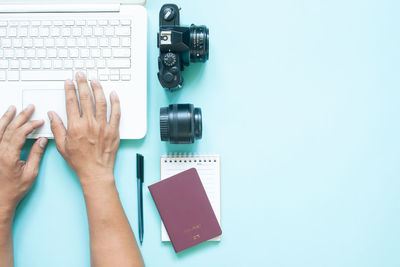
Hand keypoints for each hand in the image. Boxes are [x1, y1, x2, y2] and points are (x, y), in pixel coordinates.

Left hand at [0, 105, 46, 216]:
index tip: (39, 121)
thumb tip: (42, 140)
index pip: (20, 133)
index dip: (30, 125)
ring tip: (12, 109)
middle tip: (28, 108)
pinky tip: (1, 122)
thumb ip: (36, 154)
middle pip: (9, 128)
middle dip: (20, 116)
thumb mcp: (31, 173)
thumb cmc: (14, 190)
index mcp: (9, 156)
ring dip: (6, 118)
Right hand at [48, 72, 120, 186]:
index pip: (72, 102)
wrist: (95, 172)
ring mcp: (103, 126)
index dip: (70, 89)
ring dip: (98, 89)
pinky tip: (113, 94)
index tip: (69, 82)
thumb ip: (57, 128)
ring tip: (95, 80)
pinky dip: (115, 102)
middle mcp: (90, 124)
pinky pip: (116, 113)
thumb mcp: (62, 146)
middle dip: (83, 84)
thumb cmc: (79, 161)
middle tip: (81, 75)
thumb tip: (52, 114)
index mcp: (75, 126)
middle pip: (86, 98)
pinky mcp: (113, 130)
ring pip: (101, 102)